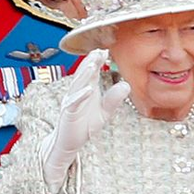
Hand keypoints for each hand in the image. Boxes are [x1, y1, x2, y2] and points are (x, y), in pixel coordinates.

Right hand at [41, 48, 130, 189]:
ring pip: (77, 85)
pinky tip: (88, 90)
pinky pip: (73, 103)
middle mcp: (77, 93)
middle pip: (84, 74)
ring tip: (92, 63)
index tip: (106, 50)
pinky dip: (80, 96)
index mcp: (86, 90)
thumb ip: (114, 99)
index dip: (97, 61)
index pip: (92, 72)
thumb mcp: (104, 112)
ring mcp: (71, 102)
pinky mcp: (68, 113)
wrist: (70, 143)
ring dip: (84, 74)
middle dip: (91, 62)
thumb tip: (126, 85)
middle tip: (99, 51)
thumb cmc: (85, 125)